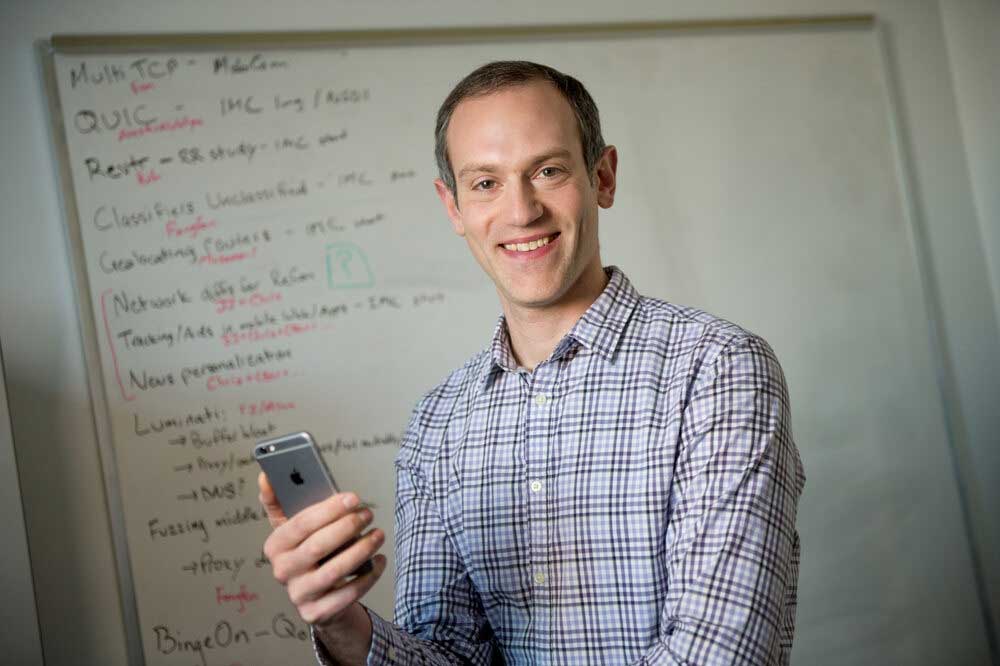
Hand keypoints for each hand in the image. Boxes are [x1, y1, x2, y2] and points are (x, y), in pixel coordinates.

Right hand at [259, 472, 387, 627]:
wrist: (316, 595)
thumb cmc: (309, 550)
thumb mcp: (293, 527)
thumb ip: (280, 500)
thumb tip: (265, 475)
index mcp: (274, 545)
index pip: (300, 524)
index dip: (329, 509)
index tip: (353, 498)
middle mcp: (282, 571)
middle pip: (318, 546)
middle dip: (348, 527)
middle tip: (368, 514)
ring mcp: (299, 594)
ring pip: (334, 571)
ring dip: (361, 550)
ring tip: (378, 535)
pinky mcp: (316, 613)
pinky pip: (348, 594)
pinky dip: (368, 576)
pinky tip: (378, 560)